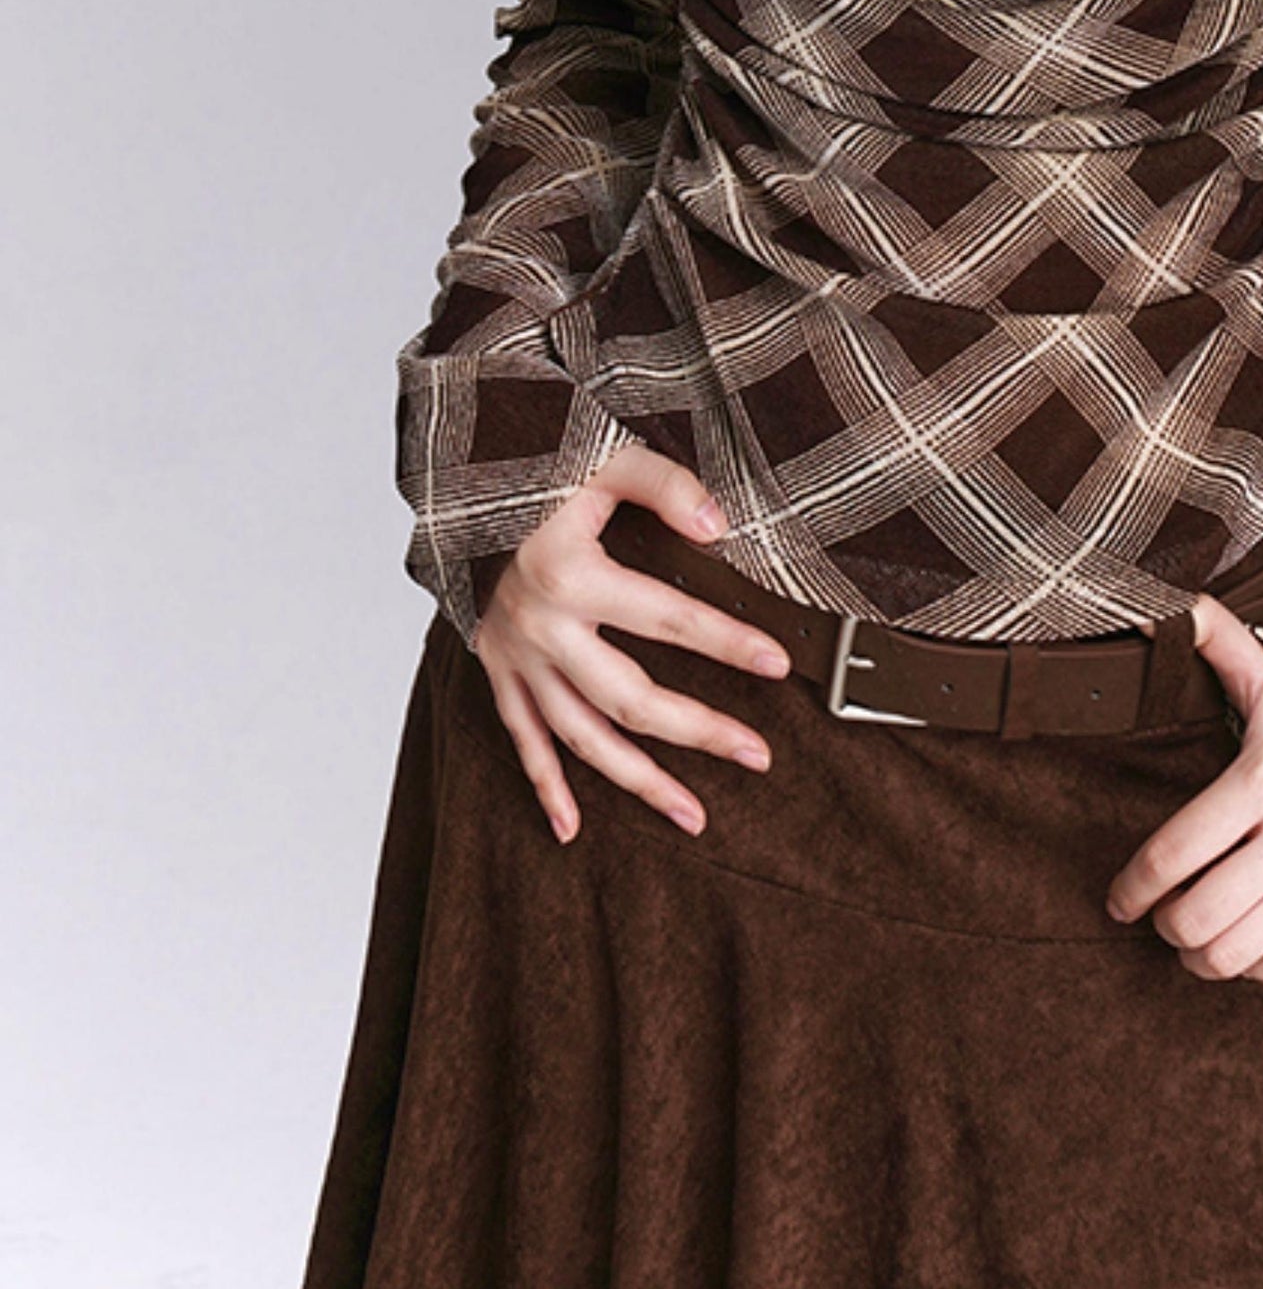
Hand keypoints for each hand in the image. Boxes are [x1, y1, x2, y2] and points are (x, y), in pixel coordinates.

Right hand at [470, 440, 796, 847]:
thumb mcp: (603, 459)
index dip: (727, 642)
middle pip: (630, 699)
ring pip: (580, 738)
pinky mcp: (496, 668)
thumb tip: (718, 524)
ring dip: (637, 782)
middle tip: (758, 756)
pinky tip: (571, 829)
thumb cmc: (538, 467)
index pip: (668, 619)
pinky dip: (544, 786)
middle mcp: (541, 627)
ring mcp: (516, 656)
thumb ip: (664, 486)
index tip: (778, 664)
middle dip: (699, 732)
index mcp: (572, 574)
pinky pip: (521, 739)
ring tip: (692, 815)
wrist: (458, 483)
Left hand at [1104, 589, 1262, 977]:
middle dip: (1164, 924)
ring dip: (1200, 953)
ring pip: (1239, 949)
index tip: (1118, 900)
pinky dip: (1251, 964)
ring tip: (1187, 935)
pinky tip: (1236, 943)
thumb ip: (1211, 638)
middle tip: (1155, 915)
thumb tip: (1151, 613)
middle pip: (1200, 914)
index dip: (1133, 888)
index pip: (1175, 853)